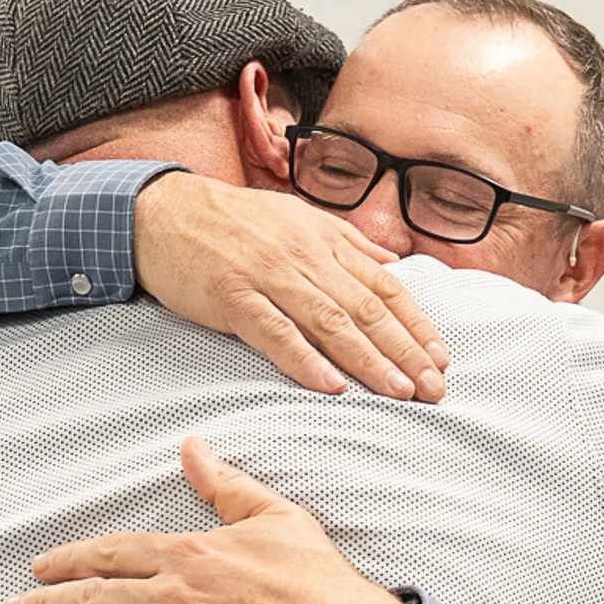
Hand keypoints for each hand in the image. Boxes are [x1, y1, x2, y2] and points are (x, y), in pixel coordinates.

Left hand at [4, 438, 403, 603]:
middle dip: (43, 603)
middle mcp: (170, 597)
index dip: (70, 560)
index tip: (39, 566)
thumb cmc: (320, 583)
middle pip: (89, 599)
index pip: (111, 553)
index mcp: (189, 554)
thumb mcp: (276, 517)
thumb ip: (226, 486)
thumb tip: (193, 447)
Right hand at [133, 177, 447, 403]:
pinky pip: (275, 333)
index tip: (441, 358)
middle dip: (406, 351)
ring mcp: (268, 277)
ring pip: (330, 323)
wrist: (162, 211)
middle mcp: (304, 257)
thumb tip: (392, 263)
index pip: (384, 287)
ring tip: (400, 392)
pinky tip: (331, 386)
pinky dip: (305, 360)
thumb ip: (347, 243)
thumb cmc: (232, 220)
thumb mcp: (297, 217)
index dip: (416, 324)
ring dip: (369, 360)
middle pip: (367, 309)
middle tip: (435, 388)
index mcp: (324, 241)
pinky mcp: (232, 298)